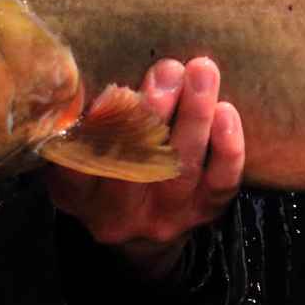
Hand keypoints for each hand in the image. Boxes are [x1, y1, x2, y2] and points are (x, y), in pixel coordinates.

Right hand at [45, 56, 244, 279]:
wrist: (141, 234)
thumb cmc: (108, 170)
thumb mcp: (81, 155)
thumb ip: (82, 124)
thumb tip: (93, 75)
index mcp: (78, 193)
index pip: (80, 164)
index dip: (97, 129)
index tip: (112, 92)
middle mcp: (118, 213)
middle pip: (135, 162)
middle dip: (154, 111)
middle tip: (168, 70)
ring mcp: (164, 216)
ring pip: (181, 167)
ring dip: (194, 115)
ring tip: (201, 72)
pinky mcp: (202, 213)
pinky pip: (219, 183)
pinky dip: (226, 147)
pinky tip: (225, 111)